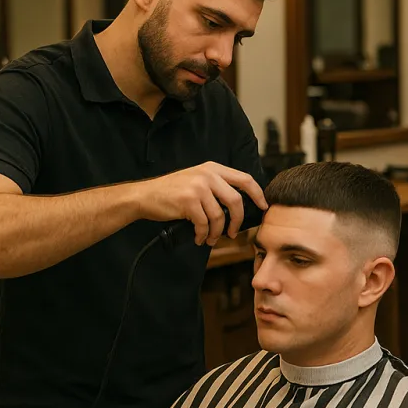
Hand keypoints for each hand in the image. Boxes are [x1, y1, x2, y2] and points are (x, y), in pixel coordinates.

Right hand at [133, 162, 267, 244]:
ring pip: (219, 216)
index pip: (245, 179)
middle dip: (238, 220)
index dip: (257, 194)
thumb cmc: (173, 192)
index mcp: (213, 168)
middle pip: (236, 200)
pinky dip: (203, 235)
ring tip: (211, 238)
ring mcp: (198, 187)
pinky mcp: (188, 201)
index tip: (263, 206)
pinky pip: (204, 224)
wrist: (144, 196)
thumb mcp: (197, 180)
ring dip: (216, 232)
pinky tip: (199, 238)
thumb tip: (240, 205)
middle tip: (233, 232)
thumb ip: (218, 186)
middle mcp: (207, 175)